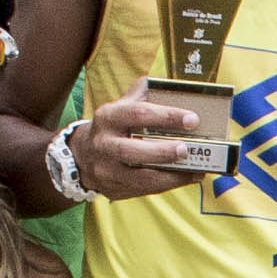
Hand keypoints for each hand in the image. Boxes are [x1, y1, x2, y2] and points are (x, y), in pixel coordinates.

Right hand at [75, 88, 218, 198]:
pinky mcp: (113, 188)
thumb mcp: (121, 107)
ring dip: (170, 176)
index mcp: (108, 117)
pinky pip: (144, 190)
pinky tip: (187, 177)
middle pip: (132, 150)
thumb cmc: (113, 127)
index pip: (137, 114)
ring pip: (139, 177)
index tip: (192, 119)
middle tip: (186, 149)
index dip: (166, 116)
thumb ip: (142, 96)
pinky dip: (168, 185)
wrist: (81, 156)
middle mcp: (103, 144)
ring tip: (194, 169)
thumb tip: (171, 87)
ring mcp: (106, 170)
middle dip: (162, 151)